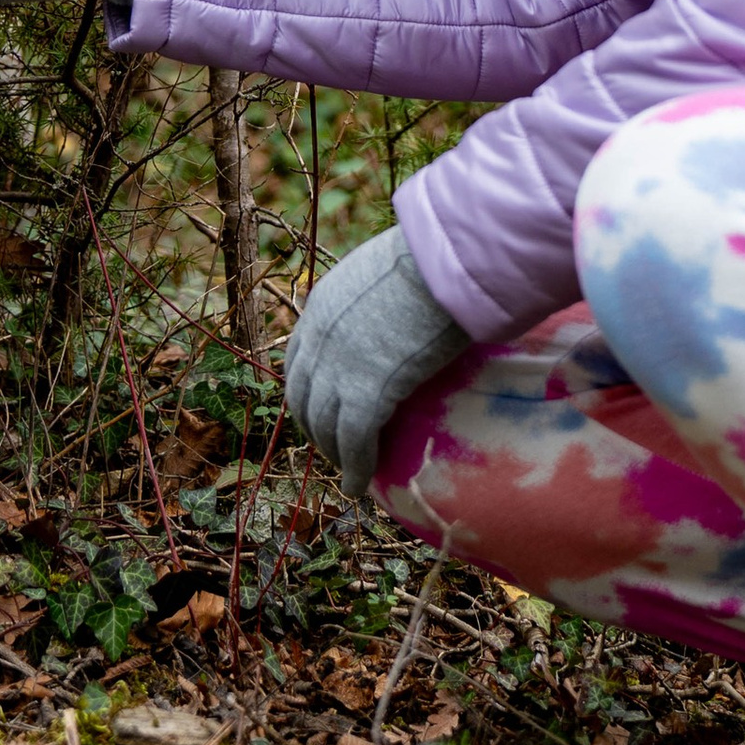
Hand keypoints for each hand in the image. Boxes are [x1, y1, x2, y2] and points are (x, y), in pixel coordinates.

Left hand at [283, 225, 465, 504]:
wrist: (446, 262)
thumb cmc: (434, 257)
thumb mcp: (386, 271)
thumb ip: (378, 296)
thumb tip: (404, 305)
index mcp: (322, 307)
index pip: (298, 360)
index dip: (307, 389)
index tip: (321, 407)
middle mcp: (319, 340)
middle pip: (303, 397)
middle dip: (314, 427)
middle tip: (333, 446)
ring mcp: (339, 370)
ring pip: (324, 426)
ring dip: (333, 453)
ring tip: (347, 471)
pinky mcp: (367, 395)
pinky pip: (355, 443)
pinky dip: (355, 469)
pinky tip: (359, 487)